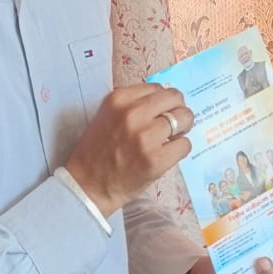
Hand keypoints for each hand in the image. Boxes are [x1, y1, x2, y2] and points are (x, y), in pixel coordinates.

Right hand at [65, 83, 192, 216]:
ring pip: (184, 118)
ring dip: (183, 128)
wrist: (87, 185)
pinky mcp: (156, 159)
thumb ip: (133, 104)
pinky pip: (185, 144)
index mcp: (119, 100)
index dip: (163, 100)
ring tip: (173, 138)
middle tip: (174, 122)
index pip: (158, 87)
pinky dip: (181, 148)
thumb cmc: (97, 151)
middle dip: (178, 109)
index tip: (161, 111)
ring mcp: (145, 137)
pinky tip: (169, 154)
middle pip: (175, 98)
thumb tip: (165, 98)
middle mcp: (132, 114)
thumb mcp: (108, 115)